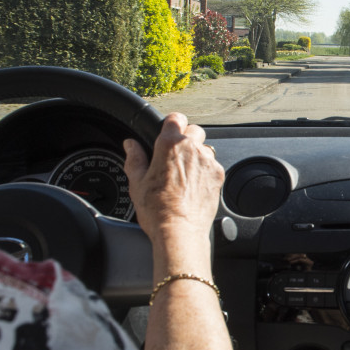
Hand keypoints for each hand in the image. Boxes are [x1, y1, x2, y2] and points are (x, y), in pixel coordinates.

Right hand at [123, 113, 223, 242]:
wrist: (179, 231)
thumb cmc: (157, 210)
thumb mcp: (137, 182)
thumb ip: (134, 158)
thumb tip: (130, 145)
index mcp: (169, 145)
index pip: (175, 118)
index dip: (171, 124)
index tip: (168, 131)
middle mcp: (192, 149)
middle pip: (193, 131)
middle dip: (185, 138)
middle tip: (174, 155)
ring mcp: (208, 162)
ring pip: (204, 148)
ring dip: (196, 155)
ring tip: (184, 174)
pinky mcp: (218, 175)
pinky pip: (212, 165)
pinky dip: (205, 170)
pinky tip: (193, 185)